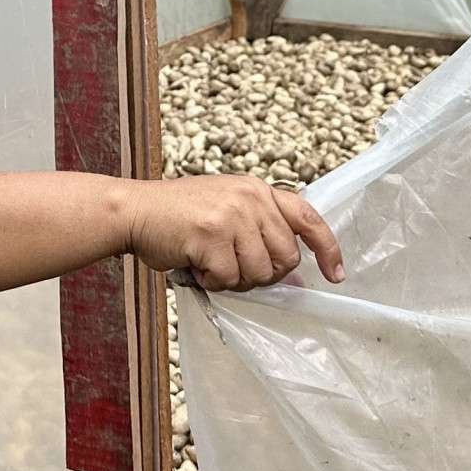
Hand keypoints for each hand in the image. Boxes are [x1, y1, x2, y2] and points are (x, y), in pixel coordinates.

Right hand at [126, 176, 342, 291]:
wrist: (134, 210)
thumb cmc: (178, 217)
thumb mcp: (226, 210)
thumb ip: (260, 234)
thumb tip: (294, 277)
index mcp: (257, 189)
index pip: (307, 216)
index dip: (327, 247)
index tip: (336, 274)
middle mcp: (250, 198)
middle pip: (286, 257)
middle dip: (265, 274)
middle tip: (235, 269)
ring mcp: (232, 215)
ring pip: (260, 273)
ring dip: (235, 279)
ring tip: (210, 263)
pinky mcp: (212, 235)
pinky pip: (229, 278)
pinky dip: (212, 281)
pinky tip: (196, 265)